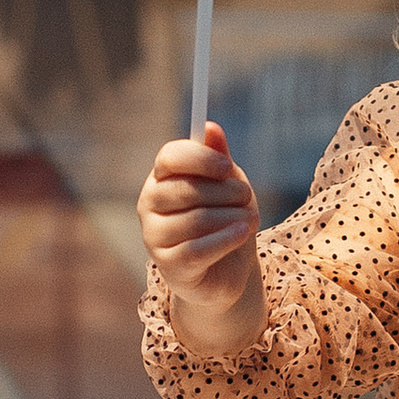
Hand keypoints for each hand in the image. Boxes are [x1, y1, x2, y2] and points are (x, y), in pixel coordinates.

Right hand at [138, 123, 263, 349]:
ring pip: (196, 220)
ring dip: (231, 217)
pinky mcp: (168, 266)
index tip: (227, 167)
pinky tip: (243, 233)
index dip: (200, 158)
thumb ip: (218, 159)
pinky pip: (199, 249)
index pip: (170, 157)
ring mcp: (154, 237)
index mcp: (161, 178)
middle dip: (225, 191)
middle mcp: (149, 205)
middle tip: (247, 196)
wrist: (228, 270)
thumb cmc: (225, 220)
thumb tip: (210, 127)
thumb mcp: (228, 185)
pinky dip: (227, 239)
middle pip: (186, 189)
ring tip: (249, 220)